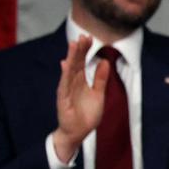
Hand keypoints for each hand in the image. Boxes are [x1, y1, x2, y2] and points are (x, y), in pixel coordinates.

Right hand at [52, 35, 108, 162]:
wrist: (79, 132)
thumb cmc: (87, 114)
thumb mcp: (98, 94)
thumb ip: (100, 79)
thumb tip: (105, 62)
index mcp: (81, 80)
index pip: (82, 61)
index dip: (85, 50)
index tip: (89, 38)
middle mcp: (72, 82)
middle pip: (75, 62)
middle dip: (79, 49)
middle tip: (83, 36)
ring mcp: (67, 90)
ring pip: (69, 70)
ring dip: (71, 57)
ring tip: (74, 44)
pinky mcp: (63, 99)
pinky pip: (64, 85)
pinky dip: (65, 74)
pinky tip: (66, 64)